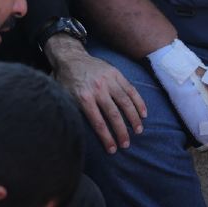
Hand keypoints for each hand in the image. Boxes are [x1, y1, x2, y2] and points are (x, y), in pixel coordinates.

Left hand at [46, 34, 146, 153]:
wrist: (71, 57)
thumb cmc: (66, 80)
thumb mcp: (63, 97)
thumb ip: (73, 112)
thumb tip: (76, 131)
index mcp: (84, 97)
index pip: (98, 123)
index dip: (107, 138)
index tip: (113, 149)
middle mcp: (98, 89)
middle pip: (114, 115)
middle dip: (122, 132)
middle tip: (126, 144)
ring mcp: (109, 81)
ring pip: (125, 103)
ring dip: (134, 119)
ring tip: (138, 131)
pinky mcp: (117, 74)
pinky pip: (131, 90)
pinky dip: (139, 102)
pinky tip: (143, 114)